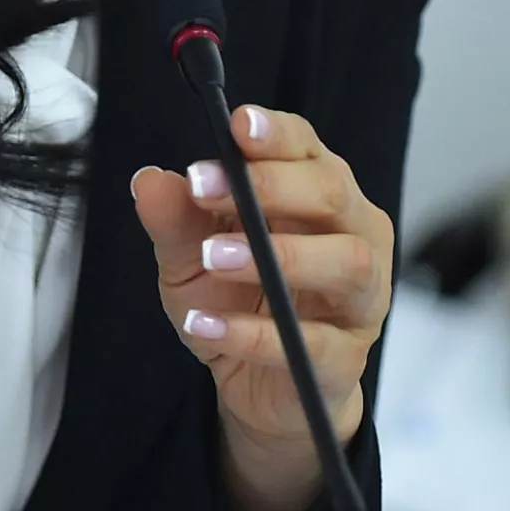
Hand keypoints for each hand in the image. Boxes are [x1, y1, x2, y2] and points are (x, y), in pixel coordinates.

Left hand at [133, 108, 391, 510]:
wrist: (256, 386)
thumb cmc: (236, 301)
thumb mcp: (189, 256)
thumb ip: (175, 219)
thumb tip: (150, 180)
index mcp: (315, 195)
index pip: (306, 148)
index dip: (275, 133)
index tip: (236, 124)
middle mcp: (351, 235)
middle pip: (333, 192)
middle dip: (270, 185)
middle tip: (204, 187)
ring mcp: (359, 299)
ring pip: (348, 262)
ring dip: (279, 255)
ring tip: (215, 256)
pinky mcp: (346, 359)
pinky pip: (316, 344)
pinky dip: (257, 335)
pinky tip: (207, 326)